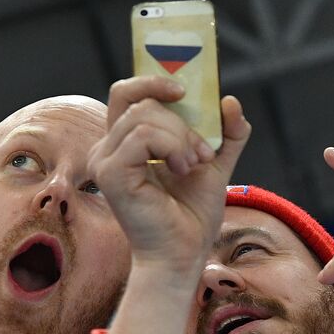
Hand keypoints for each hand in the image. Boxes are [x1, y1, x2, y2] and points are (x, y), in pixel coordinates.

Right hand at [89, 77, 249, 285]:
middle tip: (202, 149)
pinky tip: (182, 168)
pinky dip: (171, 145)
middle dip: (180, 117)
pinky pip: (142, 135)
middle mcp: (108, 148)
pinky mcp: (109, 173)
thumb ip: (225, 134)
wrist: (184, 253)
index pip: (127, 93)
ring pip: (144, 115)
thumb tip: (229, 100)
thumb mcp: (216, 164)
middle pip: (138, 99)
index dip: (151, 80)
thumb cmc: (192, 215)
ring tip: (194, 163)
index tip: (184, 88)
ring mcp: (104, 160)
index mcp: (126, 142)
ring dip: (180, 135)